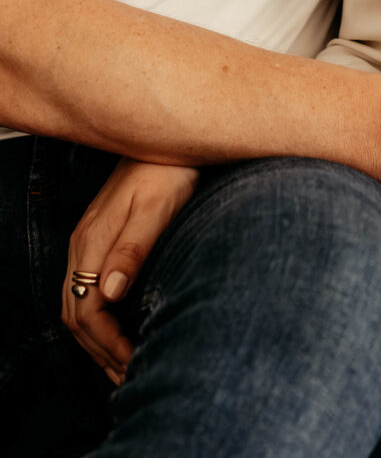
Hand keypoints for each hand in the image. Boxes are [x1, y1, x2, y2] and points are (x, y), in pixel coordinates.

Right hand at [62, 158, 198, 384]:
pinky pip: (87, 290)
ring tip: (122, 365)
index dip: (107, 342)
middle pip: (75, 314)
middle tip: (128, 377)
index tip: (132, 362)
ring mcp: (89, 242)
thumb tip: (109, 293)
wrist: (166, 141)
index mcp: (93, 243)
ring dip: (97, 339)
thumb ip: (133, 250)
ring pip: (78, 304)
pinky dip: (100, 319)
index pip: (86, 310)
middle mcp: (84, 245)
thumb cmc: (167, 171)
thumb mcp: (157, 209)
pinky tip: (119, 328)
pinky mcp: (102, 239)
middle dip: (99, 351)